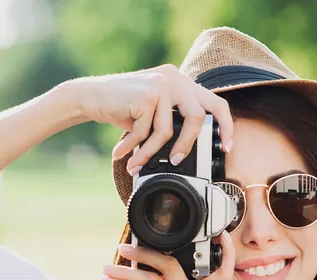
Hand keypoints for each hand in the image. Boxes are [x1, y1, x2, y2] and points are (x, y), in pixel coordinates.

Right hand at [69, 64, 234, 174]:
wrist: (89, 96)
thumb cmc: (121, 108)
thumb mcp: (153, 111)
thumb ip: (172, 119)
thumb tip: (190, 149)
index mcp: (180, 81)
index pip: (215, 102)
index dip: (225, 126)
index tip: (227, 147)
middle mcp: (174, 78)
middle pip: (196, 116)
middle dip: (188, 144)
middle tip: (177, 161)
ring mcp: (160, 84)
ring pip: (166, 130)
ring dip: (150, 152)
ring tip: (136, 163)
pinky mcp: (146, 94)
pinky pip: (146, 131)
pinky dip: (133, 146)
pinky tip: (121, 150)